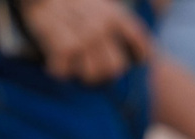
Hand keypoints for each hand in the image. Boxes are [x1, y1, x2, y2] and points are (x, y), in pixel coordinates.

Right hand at [18, 0, 156, 83]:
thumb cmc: (70, 2)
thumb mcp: (100, 5)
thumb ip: (115, 24)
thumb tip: (137, 53)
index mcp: (115, 16)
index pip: (140, 45)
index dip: (138, 57)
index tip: (132, 61)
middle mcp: (102, 27)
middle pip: (115, 68)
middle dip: (103, 72)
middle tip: (90, 66)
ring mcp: (84, 38)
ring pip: (92, 75)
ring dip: (80, 73)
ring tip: (72, 62)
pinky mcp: (63, 46)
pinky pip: (65, 73)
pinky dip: (58, 70)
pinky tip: (54, 60)